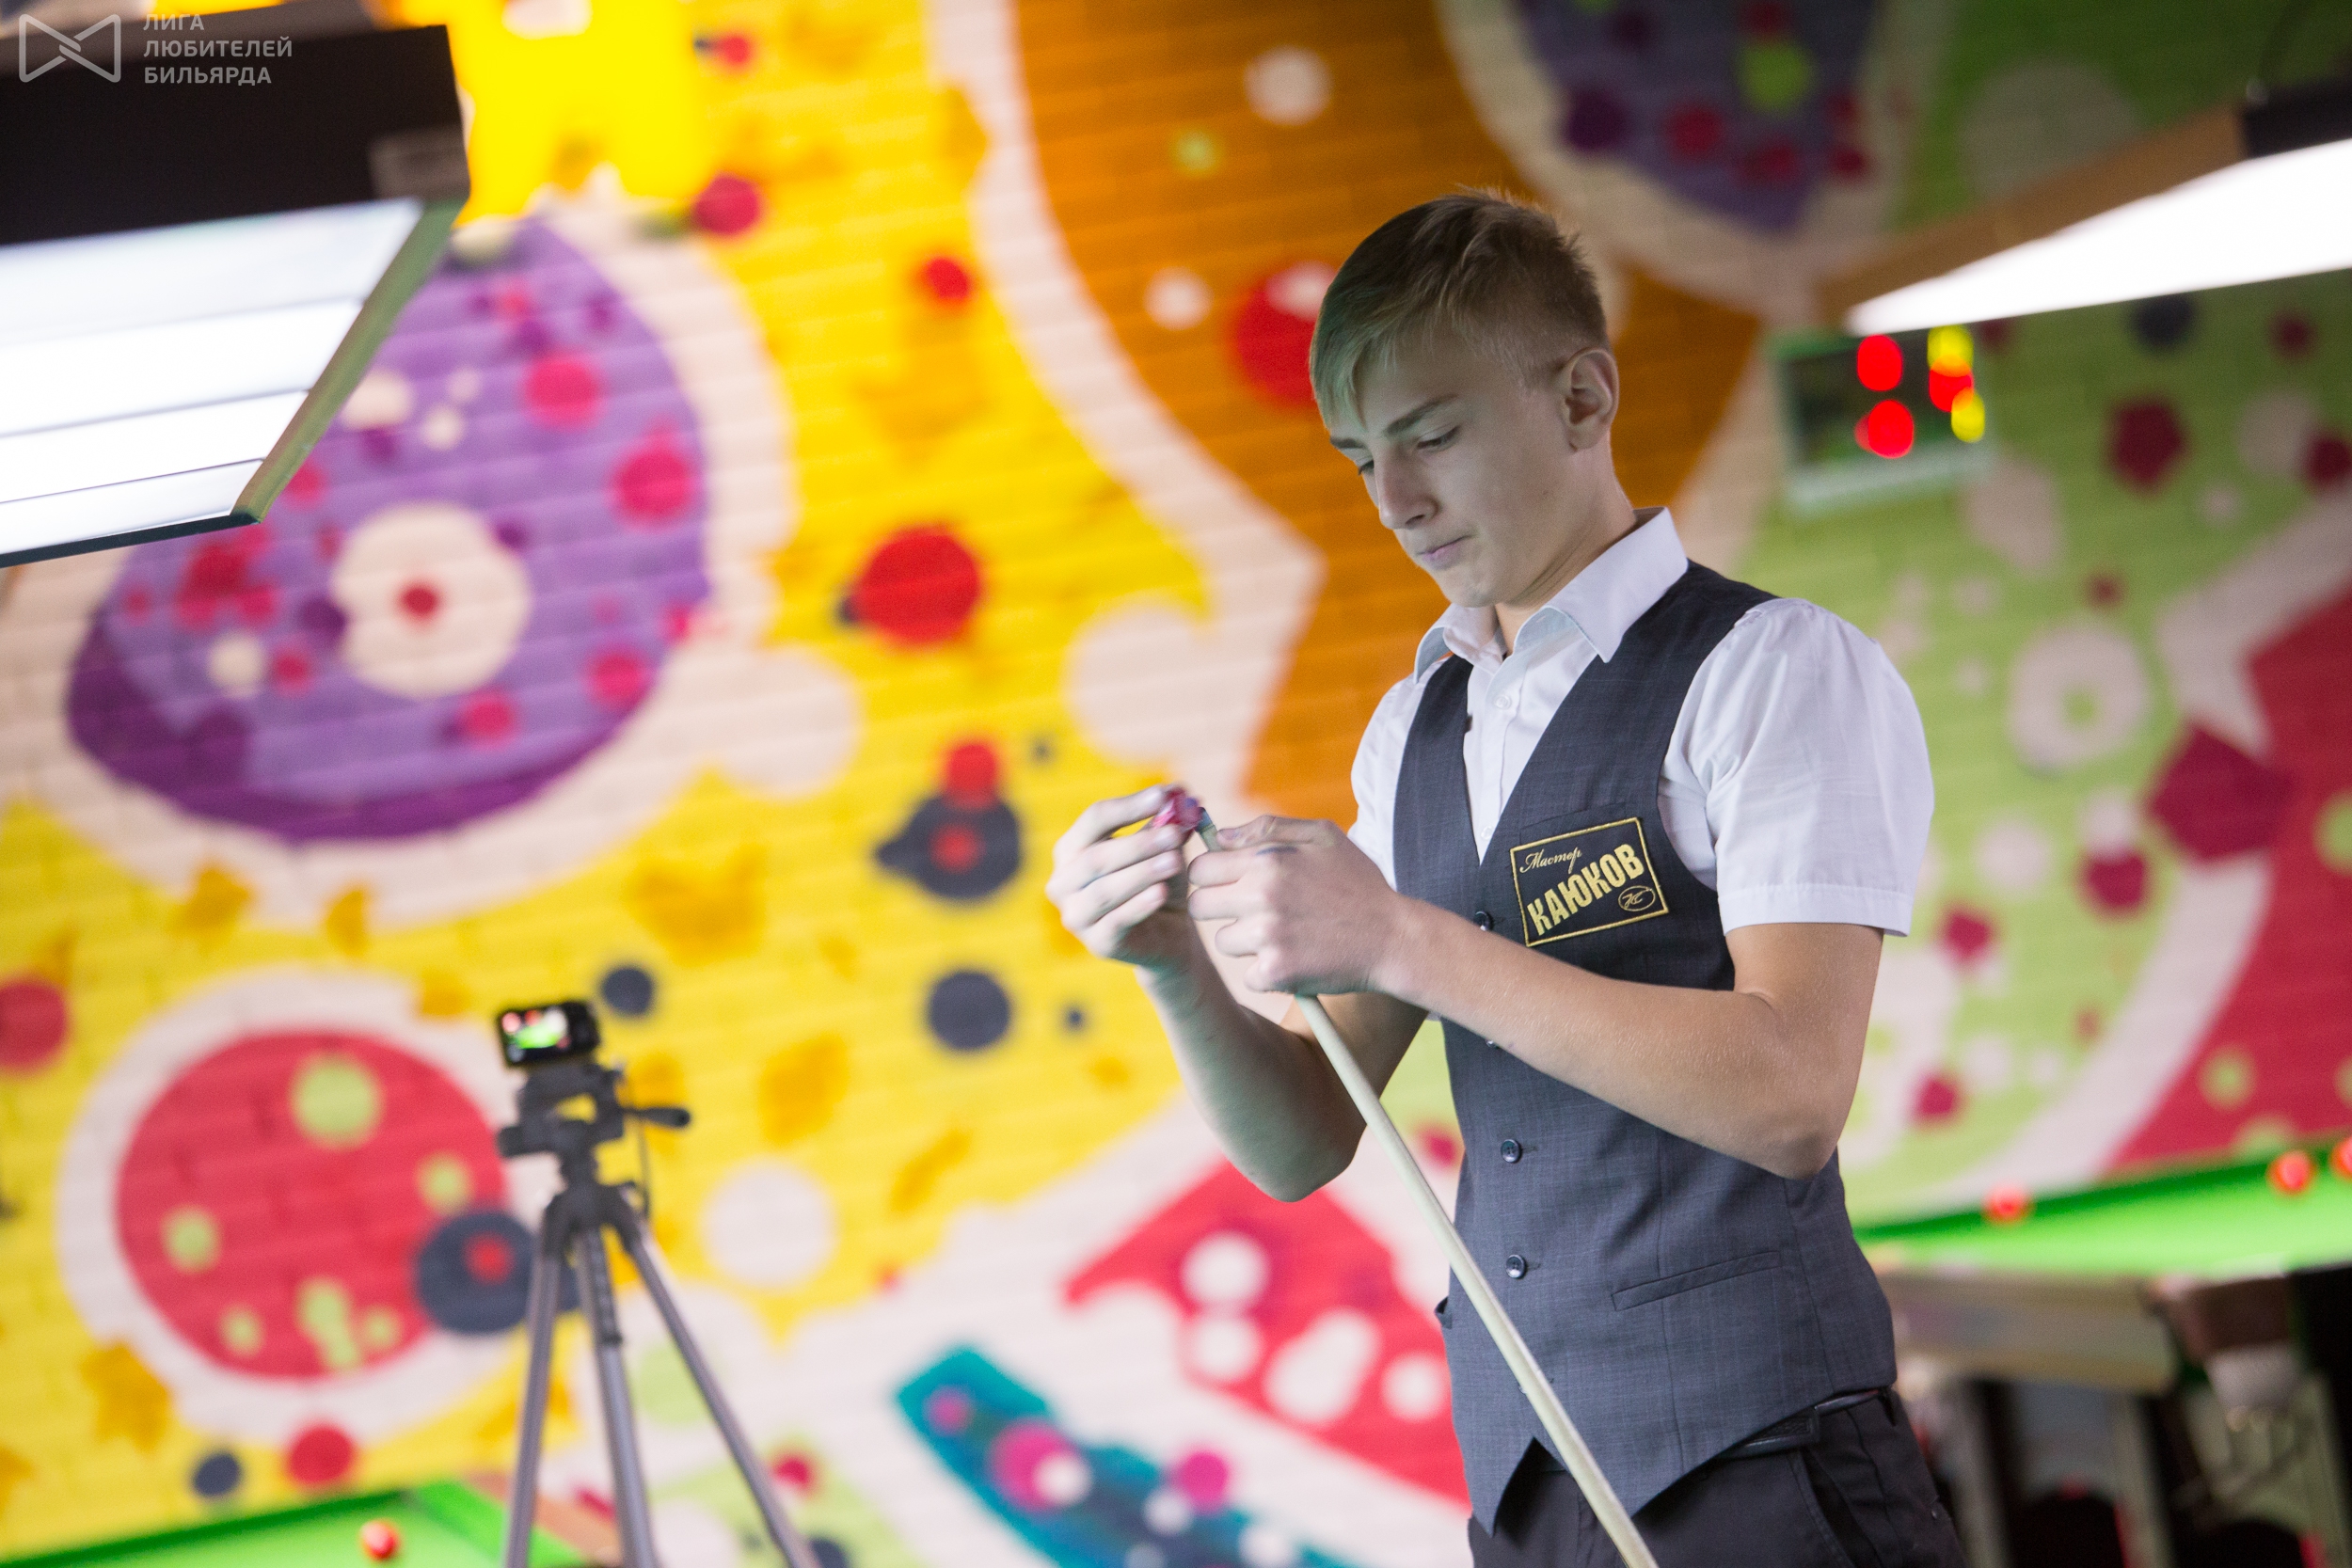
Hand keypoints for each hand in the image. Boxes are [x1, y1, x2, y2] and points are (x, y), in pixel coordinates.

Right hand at [1047, 784, 1204, 973]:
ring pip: (1105, 890)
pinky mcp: (1096, 943)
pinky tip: (1161, 892)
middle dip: (1138, 843)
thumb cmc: (1158, 882)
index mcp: (1072, 849)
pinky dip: (1139, 905)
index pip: (1095, 819)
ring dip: (1141, 872)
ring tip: (1175, 861)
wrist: (1169, 934)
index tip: (1164, 794)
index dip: (1129, 806)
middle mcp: (1063, 881)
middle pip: (1096, 856)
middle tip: (1174, 833)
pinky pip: (1116, 921)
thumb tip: (1181, 792)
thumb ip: (1167, 824)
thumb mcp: (1164, 850)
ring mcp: (1075, 915)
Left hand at [1185, 816, 1407, 994]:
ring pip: (1223, 942)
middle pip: (1199, 907)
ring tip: (1281, 934)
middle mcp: (1262, 896)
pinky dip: (1267, 971)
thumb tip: (1220, 835)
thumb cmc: (1358, 883)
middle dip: (1219, 909)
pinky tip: (1294, 958)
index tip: (1228, 884)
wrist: (1394, 937)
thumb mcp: (1322, 836)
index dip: (1211, 876)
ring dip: (1245, 941)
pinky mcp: (1277, 972)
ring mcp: (1268, 936)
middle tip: (1249, 912)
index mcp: (1268, 860)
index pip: (1200, 869)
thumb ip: (1268, 828)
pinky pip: (1247, 975)